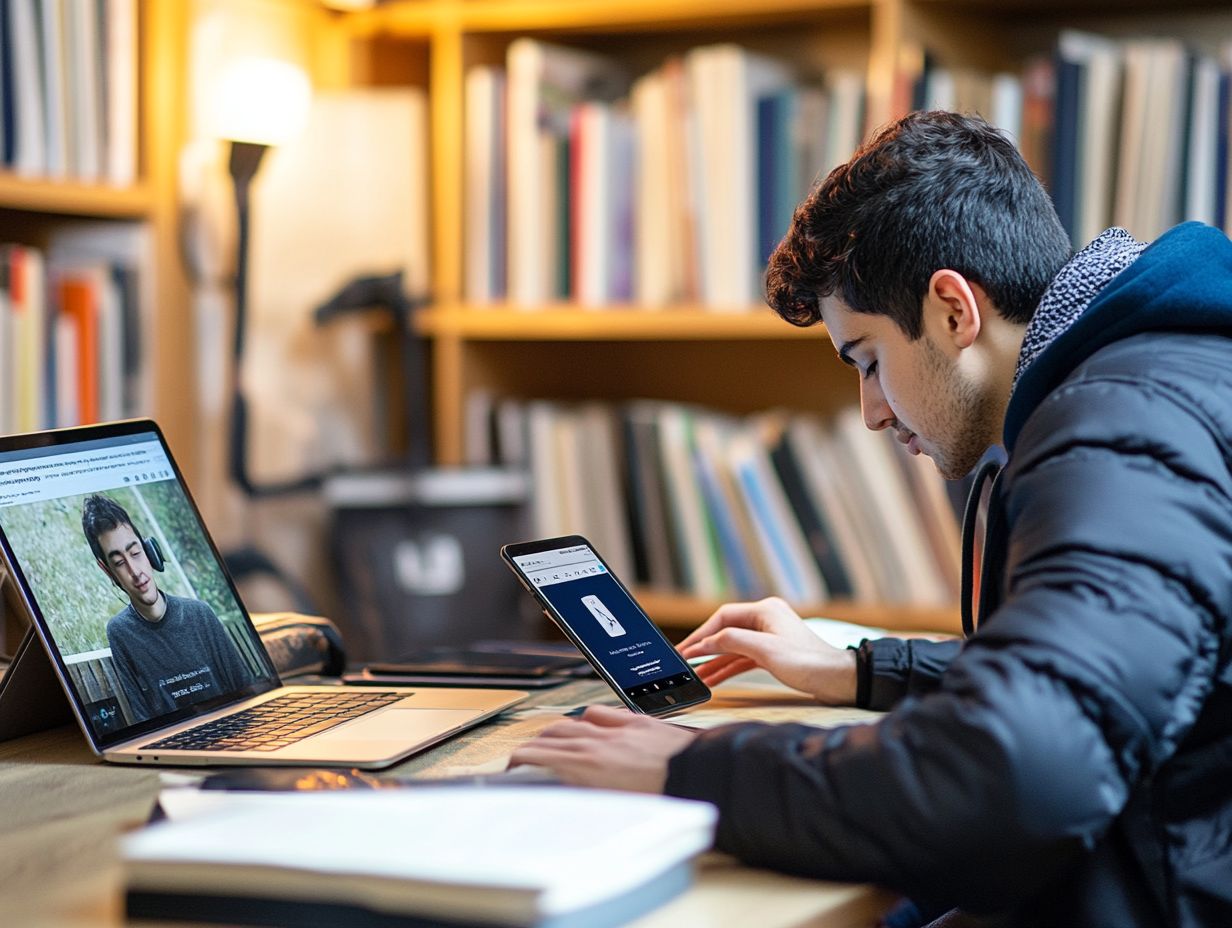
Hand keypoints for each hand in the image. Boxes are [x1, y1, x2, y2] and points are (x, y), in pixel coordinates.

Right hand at [508, 705, 696, 792]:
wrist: (700, 779)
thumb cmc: (664, 802)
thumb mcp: (613, 812)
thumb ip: (584, 800)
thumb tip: (566, 801)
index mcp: (585, 767)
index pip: (536, 753)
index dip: (519, 759)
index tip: (515, 766)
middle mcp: (597, 743)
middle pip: (551, 734)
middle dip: (536, 745)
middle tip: (532, 756)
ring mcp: (616, 730)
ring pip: (574, 721)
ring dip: (561, 730)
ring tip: (558, 741)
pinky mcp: (637, 722)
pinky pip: (604, 712)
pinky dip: (591, 718)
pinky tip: (592, 724)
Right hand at [677, 597, 856, 704]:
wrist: (839, 680)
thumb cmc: (809, 663)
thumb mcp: (765, 651)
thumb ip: (732, 642)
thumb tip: (707, 642)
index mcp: (765, 610)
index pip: (723, 617)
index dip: (702, 634)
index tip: (687, 650)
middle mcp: (766, 619)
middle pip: (726, 630)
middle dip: (706, 648)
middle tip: (686, 662)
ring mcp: (770, 636)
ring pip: (734, 646)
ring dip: (716, 661)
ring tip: (697, 676)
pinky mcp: (773, 652)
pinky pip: (744, 657)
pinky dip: (729, 667)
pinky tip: (715, 678)